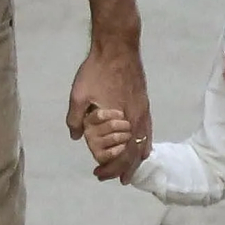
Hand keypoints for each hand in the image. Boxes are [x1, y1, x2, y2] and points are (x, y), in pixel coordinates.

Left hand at [68, 44, 149, 183]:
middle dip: (124, 168)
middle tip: (114, 179)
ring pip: (144, 143)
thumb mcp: (79, 93)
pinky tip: (143, 149)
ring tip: (130, 172)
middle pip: (135, 153)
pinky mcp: (144, 103)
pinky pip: (148, 130)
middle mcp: (138, 118)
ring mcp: (143, 110)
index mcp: (123, 119)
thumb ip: (76, 117)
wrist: (118, 45)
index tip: (98, 174)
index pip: (121, 153)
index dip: (111, 168)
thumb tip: (75, 136)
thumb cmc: (97, 69)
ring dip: (136, 160)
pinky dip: (145, 144)